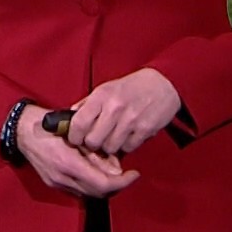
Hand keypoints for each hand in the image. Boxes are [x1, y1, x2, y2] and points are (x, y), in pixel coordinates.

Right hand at [16, 109, 138, 198]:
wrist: (22, 130)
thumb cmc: (49, 125)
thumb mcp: (77, 133)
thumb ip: (96, 152)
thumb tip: (117, 169)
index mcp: (68, 163)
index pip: (103, 184)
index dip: (123, 182)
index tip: (134, 174)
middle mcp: (62, 178)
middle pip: (99, 193)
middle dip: (117, 186)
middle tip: (128, 175)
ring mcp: (57, 182)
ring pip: (90, 194)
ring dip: (105, 187)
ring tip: (114, 173)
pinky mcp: (54, 183)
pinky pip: (79, 190)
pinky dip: (92, 185)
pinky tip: (97, 173)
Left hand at [67, 67, 183, 156]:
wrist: (163, 84)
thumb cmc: (130, 87)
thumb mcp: (105, 89)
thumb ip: (86, 104)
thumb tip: (69, 118)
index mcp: (101, 96)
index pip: (78, 123)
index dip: (74, 136)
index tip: (76, 138)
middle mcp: (115, 108)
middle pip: (93, 140)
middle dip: (92, 144)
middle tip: (96, 140)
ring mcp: (131, 120)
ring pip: (110, 147)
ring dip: (109, 146)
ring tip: (112, 137)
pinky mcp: (145, 130)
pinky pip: (128, 148)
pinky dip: (126, 145)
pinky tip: (127, 136)